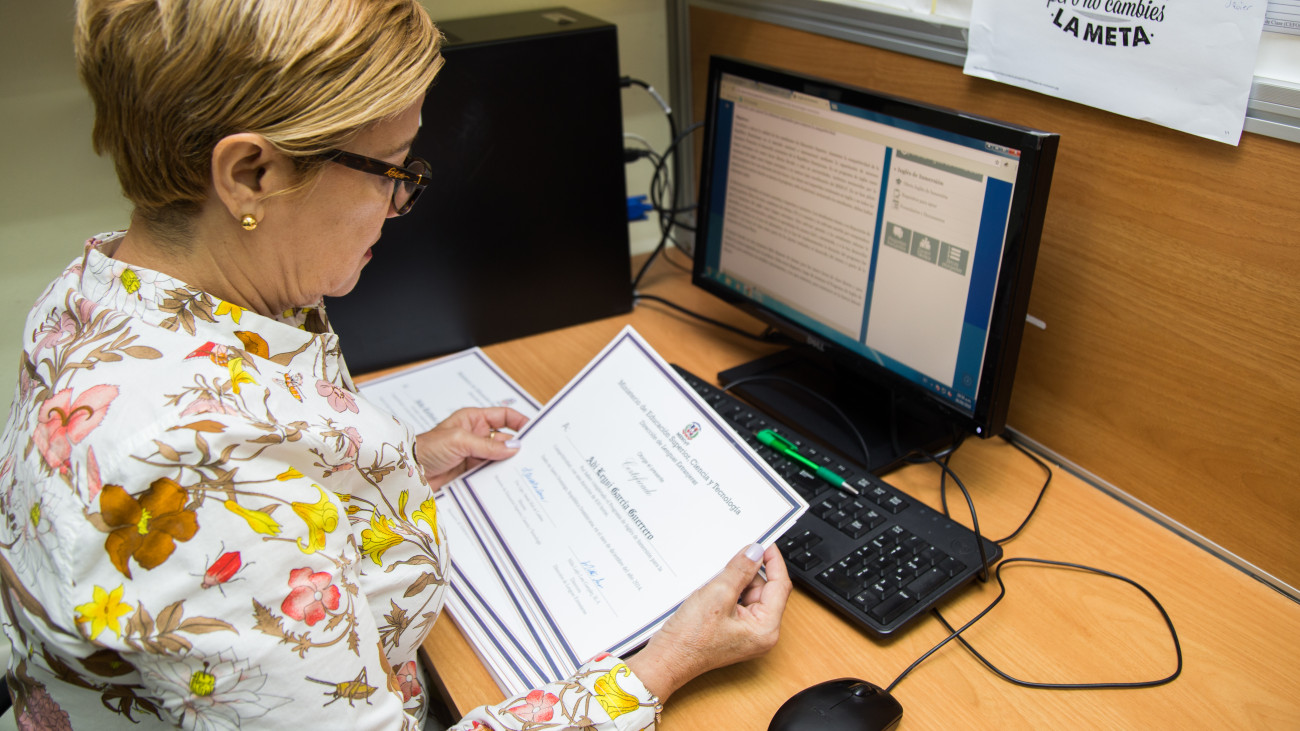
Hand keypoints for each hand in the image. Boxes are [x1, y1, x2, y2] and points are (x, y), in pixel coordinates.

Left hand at [414, 407, 529, 488]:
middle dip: (517, 447)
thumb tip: (513, 447)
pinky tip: (507, 481)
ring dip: (508, 464)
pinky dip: (498, 477)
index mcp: (473, 419)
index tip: (534, 430)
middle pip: (504, 439)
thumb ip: (487, 445)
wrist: (410, 472)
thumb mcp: (459, 440)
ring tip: (522, 470)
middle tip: (532, 456)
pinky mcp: (470, 472)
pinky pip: (490, 474)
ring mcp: (474, 455)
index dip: (520, 421)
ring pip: (499, 458)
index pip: (503, 416)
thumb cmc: (427, 448)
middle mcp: (476, 436)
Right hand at [625, 543, 791, 701]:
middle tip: (731, 559)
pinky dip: (728, 591)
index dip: (773, 561)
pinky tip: (713, 590)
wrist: (666, 659)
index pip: (780, 586)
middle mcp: (761, 633)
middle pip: (765, 589)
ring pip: (750, 594)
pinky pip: (738, 602)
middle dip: (748, 573)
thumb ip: (740, 570)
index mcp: (766, 629)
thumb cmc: (690, 640)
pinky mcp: (735, 630)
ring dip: (736, 582)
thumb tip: (755, 551)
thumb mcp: (717, 595)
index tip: (764, 543)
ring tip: (715, 583)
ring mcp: (748, 633)